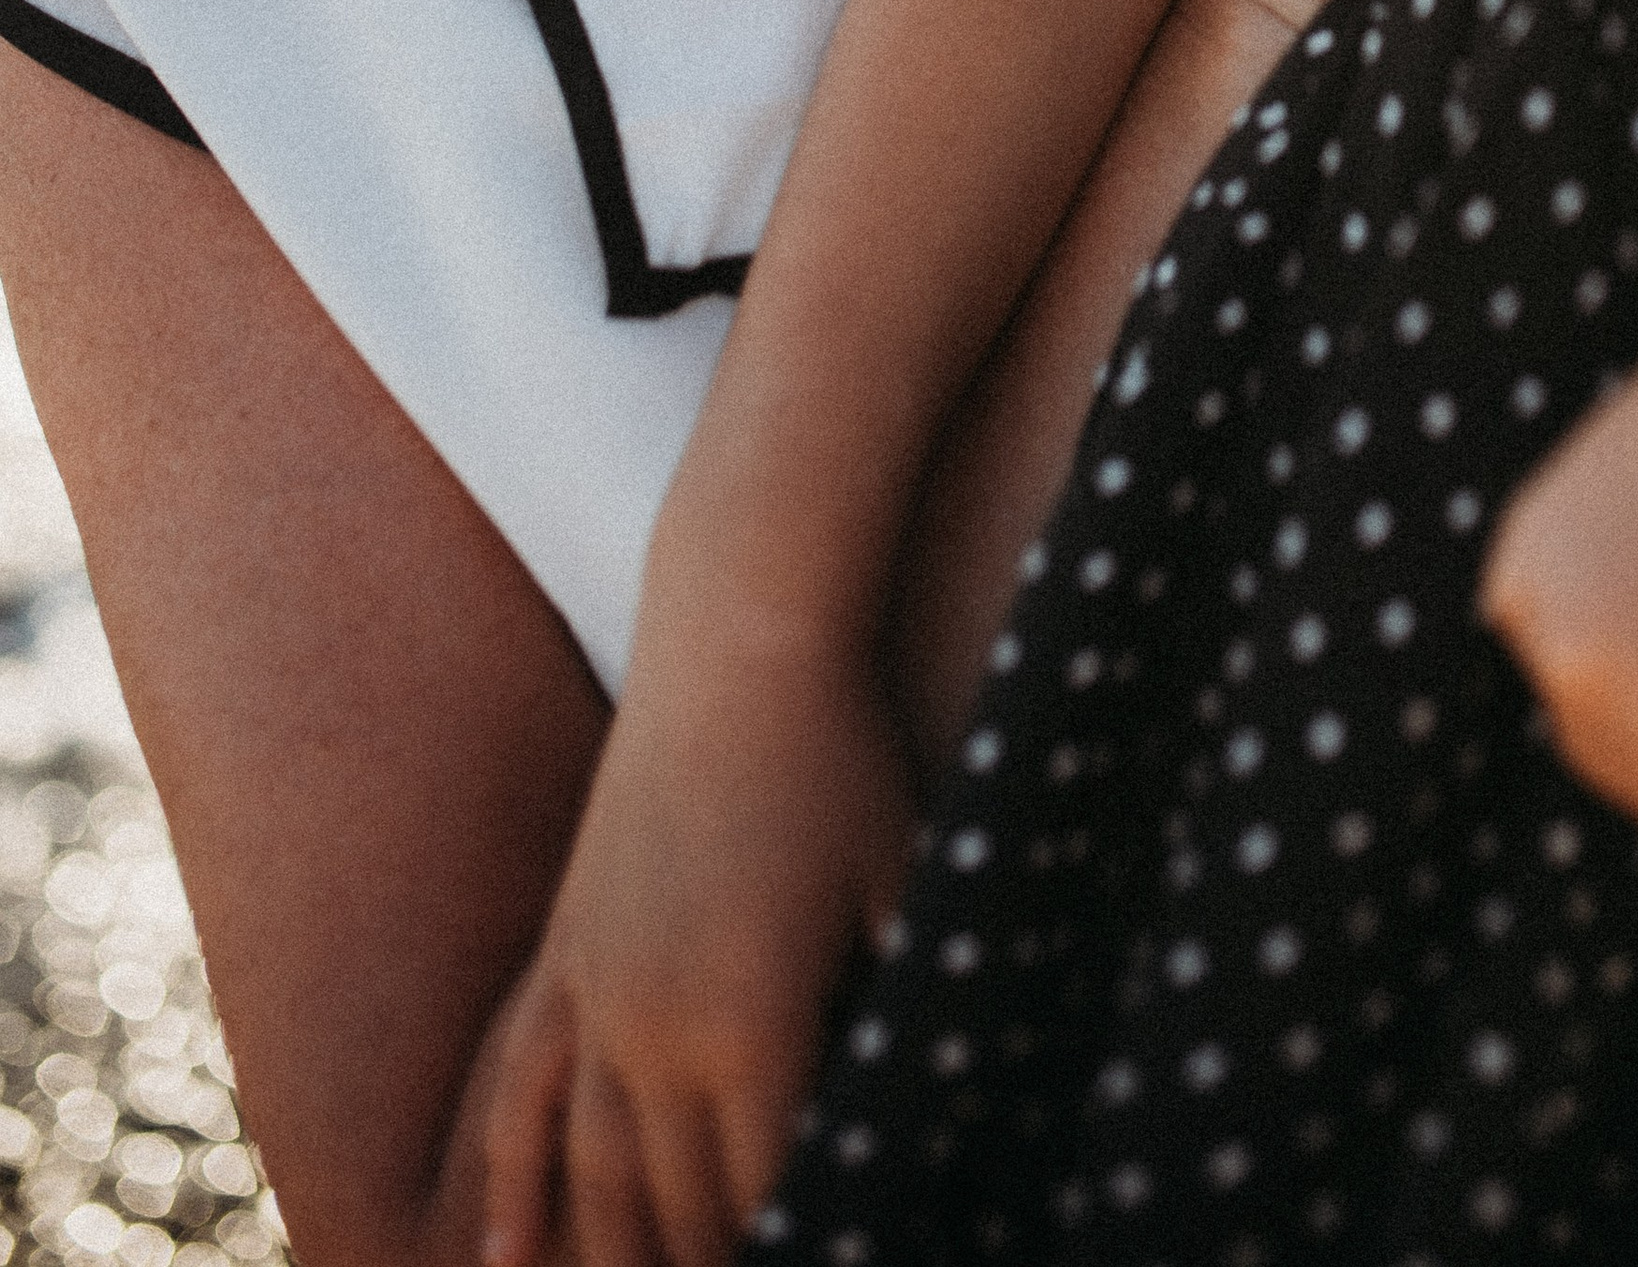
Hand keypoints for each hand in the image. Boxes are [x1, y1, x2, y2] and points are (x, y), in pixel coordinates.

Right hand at [479, 626, 912, 1266]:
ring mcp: (598, 994)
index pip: (772, 1195)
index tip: (834, 1262)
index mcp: (756, 1027)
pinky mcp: (566, 951)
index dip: (807, 1244)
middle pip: (681, 1207)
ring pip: (595, 1174)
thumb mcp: (902, 887)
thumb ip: (906, 1009)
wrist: (739, 634)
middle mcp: (658, 1031)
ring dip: (618, 1259)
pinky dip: (510, 1185)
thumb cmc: (843, 758)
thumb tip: (933, 1107)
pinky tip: (505, 1263)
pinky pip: (523, 1091)